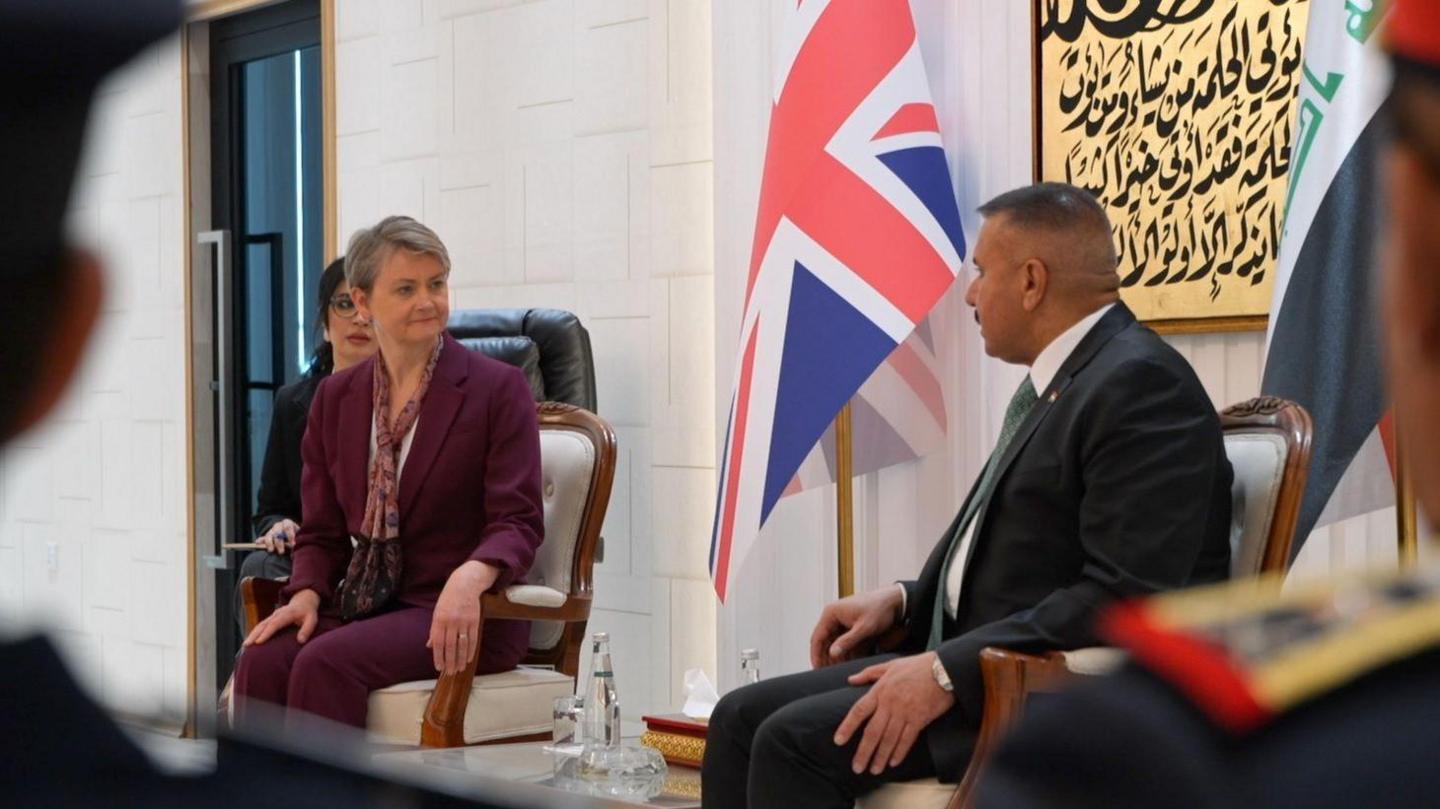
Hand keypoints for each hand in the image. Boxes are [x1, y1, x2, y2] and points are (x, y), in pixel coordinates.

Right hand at [244, 589, 319, 646]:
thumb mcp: (312, 619)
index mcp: (287, 614)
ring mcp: (273, 615)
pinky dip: (254, 633)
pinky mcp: (271, 618)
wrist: (303, 600)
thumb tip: (301, 641)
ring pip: (260, 624)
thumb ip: (307, 629)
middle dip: (254, 634)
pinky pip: (261, 625)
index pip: (275, 624)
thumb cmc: (308, 612)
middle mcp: (277, 614)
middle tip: (246, 645)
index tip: (258, 642)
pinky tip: (250, 641)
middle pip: (263, 624)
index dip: (266, 633)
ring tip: (245, 645)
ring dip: (252, 634)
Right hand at [256, 519, 299, 554]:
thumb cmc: (297, 536)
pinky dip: (260, 541)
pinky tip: (257, 543)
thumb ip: (298, 539)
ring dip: (269, 543)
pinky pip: (262, 538)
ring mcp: (272, 531)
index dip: (290, 535)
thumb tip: (295, 545)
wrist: (290, 536)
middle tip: (281, 552)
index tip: (293, 545)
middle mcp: (279, 526)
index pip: (288, 526)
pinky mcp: (266, 537)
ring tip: (271, 550)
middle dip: (279, 542)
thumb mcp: (299, 536)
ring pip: (269, 535)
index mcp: (287, 523)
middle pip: (277, 532)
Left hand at [428, 561, 499, 674]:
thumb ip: (434, 630)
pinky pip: (473, 639)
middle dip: (450, 661)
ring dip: (460, 659)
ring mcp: (464, 622)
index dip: (438, 657)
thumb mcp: (437, 612)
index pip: (438, 643)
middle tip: (450, 673)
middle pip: (450, 646)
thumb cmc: (448, 600)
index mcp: (439, 620)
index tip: (439, 668)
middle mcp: (451, 622)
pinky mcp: (474, 621)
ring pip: (462, 645)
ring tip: (459, 669)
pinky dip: (471, 650)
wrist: (464, 585)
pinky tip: (468, 659)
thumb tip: (430, 646)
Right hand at [809, 585, 904, 667]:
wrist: (894, 601)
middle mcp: (833, 616)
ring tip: (837, 670)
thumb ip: (847, 641)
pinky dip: (844, 651)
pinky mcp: (850, 625)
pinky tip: (847, 662)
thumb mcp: (863, 628)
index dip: (816, 654)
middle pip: (824, 641)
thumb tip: (832, 653)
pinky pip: (842, 641)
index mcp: (831, 613)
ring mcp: (841, 621)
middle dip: (825, 657)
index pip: (817, 637)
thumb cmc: (879, 609)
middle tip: (827, 673)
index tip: (818, 668)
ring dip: (835, 656)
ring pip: (833, 642)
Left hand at [834, 653, 955, 774]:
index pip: (858, 711)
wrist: (944, 669)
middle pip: (872, 732)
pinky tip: (893, 762)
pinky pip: (907, 740)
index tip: (838, 741)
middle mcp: (890, 703)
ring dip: (880, 757)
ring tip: (874, 770)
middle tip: (857, 768)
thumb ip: (869, 673)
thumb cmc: (917, 666)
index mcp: (880, 690)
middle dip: (863, 752)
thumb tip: (850, 679)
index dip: (847, 727)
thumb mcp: (890, 664)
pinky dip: (899, 753)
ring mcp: (905, 712)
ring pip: (889, 739)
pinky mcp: (920, 719)